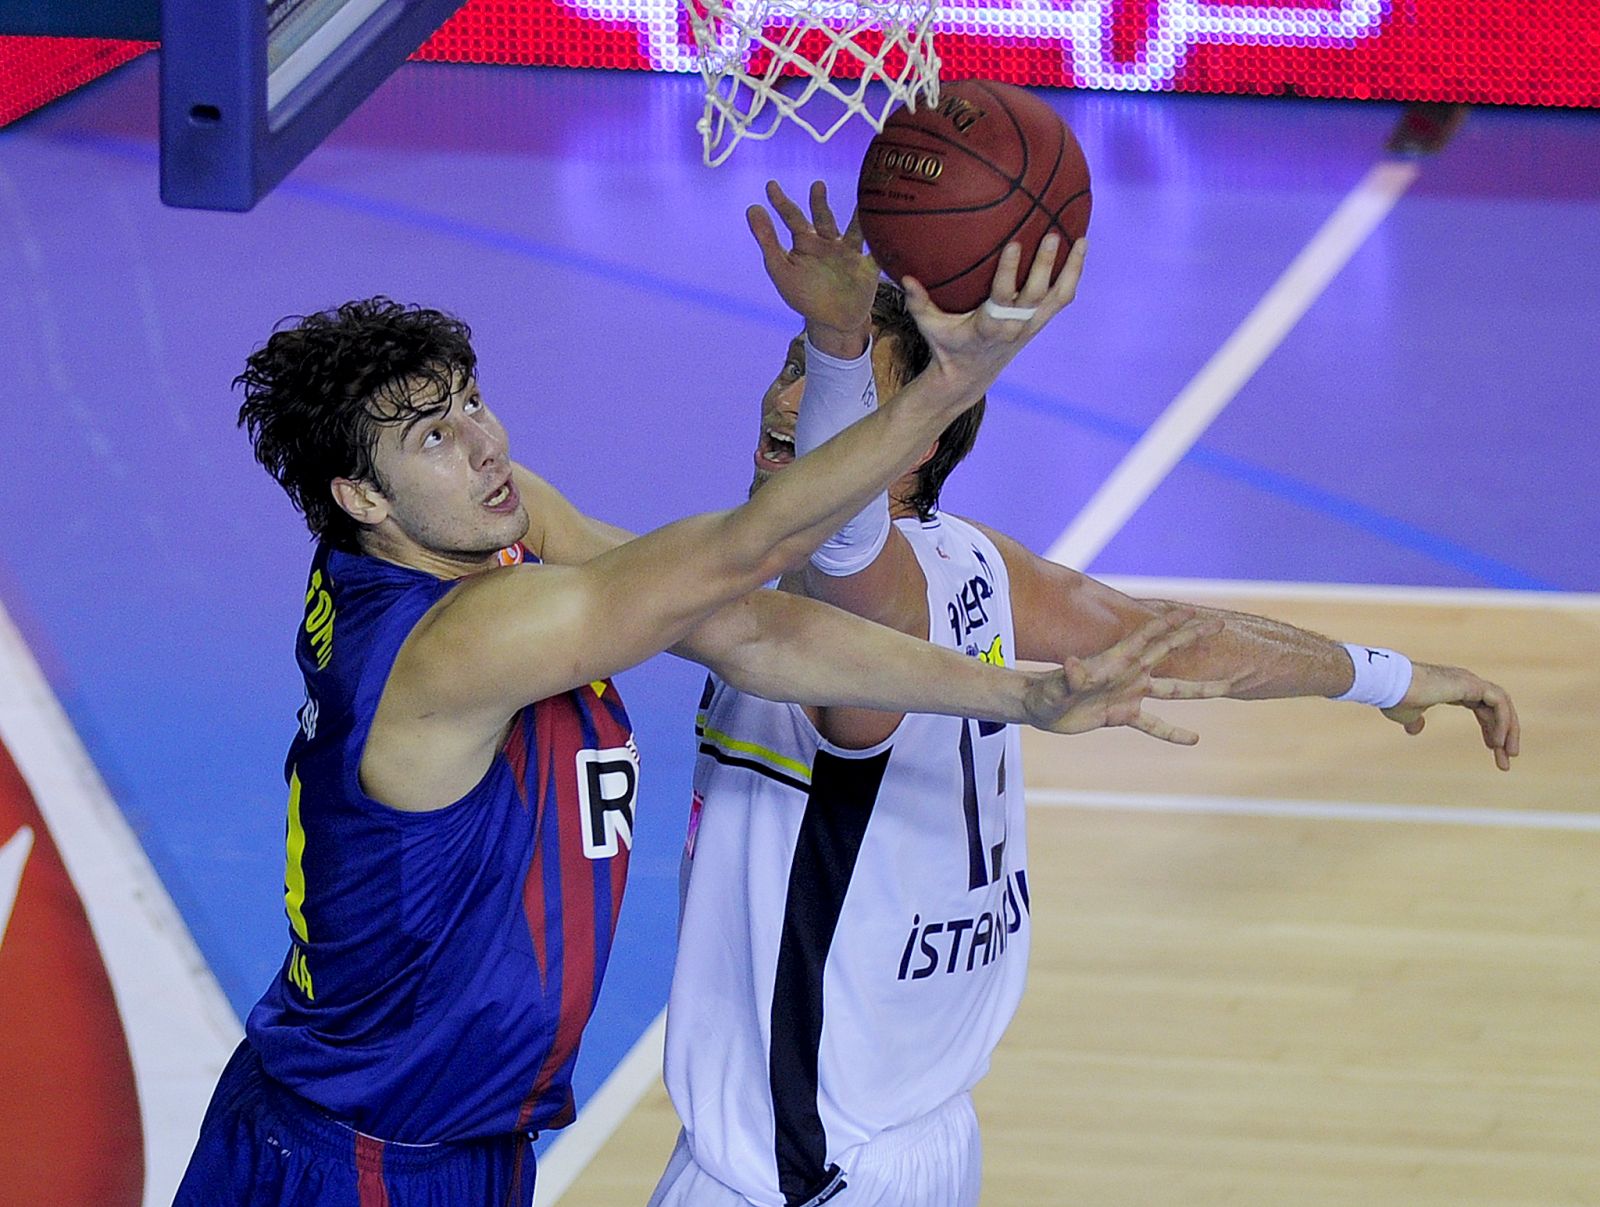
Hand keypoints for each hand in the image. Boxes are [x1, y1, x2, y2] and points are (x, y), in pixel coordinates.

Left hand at [747, 180, 879, 352]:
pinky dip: (883, 241)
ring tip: (862, 202)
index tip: (769, 185)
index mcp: (806, 242)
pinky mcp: (868, 266)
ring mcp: (849, 253)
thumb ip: (767, 240)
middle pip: (823, 218)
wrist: (833, 322)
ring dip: (857, 216)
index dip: (781, 202)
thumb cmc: (804, 296)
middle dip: (819, 203)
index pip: (792, 217)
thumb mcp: (781, 268)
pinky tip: (889, 226)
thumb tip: (751, 208)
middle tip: (816, 186)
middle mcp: (828, 242)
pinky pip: (877, 252)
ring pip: (854, 229)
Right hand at [901, 234, 1087, 402]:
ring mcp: (1032, 325)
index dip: (1010, 272)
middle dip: (1045, 265)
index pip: (1003, 298)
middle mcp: (1016, 326)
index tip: (1014, 245)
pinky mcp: (1039, 323)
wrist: (971, 377)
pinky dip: (1072, 275)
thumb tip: (904, 276)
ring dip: (1072, 269)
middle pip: (1037, 294)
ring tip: (1082, 240)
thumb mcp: (930, 327)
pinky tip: (1078, 251)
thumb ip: (918, 303)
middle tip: (1052, 235)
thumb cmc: (948, 346)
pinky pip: (1061, 298)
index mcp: (990, 327)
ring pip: (1059, 297)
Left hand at [1024, 609, 1233, 743]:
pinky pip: (1154, 725)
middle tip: (1220, 626)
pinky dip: (1172, 732)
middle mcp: (1130, 673)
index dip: (1170, 622)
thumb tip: (1072, 666)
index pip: (1148, 636)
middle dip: (1193, 638)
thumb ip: (1069, 677)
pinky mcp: (1124, 715)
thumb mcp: (1058, 686)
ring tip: (1228, 686)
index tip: (1195, 611)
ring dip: (1199, 689)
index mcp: (1117, 659)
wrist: (1041, 707)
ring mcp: (1130, 693)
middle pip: (1169, 652)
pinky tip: (1193, 738)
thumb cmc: (1047, 692)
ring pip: (1173, 690)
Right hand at [1381, 663, 1520, 770]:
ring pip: (1503, 705)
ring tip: (1509, 754)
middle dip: (1504, 734)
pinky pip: (1498, 703)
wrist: (1389, 685)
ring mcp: (1469, 681)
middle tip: (1508, 759)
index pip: (1483, 709)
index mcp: (1454, 688)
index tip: (1494, 749)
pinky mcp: (1470, 684)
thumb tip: (1415, 729)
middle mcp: (1466, 682)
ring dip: (1509, 730)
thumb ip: (1415, 721)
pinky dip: (1502, 722)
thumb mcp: (1408, 714)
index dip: (1491, 729)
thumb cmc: (1395, 698)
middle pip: (1496, 709)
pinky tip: (1497, 742)